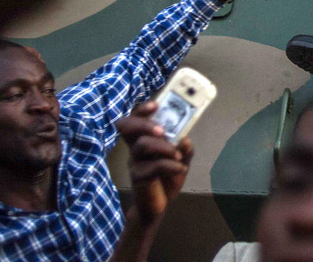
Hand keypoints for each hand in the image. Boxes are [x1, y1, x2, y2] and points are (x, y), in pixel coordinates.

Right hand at [116, 101, 193, 224]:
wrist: (157, 207)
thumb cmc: (166, 179)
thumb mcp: (181, 161)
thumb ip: (185, 150)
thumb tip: (185, 140)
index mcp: (145, 139)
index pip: (136, 118)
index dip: (142, 109)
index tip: (155, 105)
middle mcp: (136, 148)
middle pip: (127, 127)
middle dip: (144, 123)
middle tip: (162, 130)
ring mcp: (135, 162)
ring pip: (141, 145)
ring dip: (163, 146)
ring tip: (178, 154)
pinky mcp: (138, 178)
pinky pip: (152, 167)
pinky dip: (170, 166)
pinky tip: (180, 169)